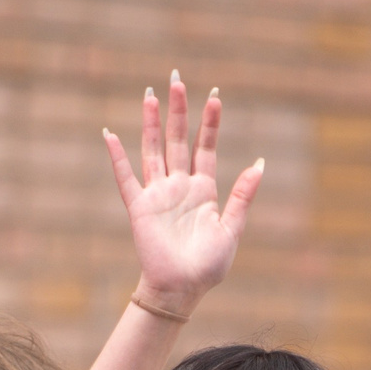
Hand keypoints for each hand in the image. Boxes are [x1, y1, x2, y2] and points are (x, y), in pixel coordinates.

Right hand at [103, 73, 262, 320]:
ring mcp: (158, 194)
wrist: (182, 290)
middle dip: (179, 110)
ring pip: (154, 150)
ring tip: (151, 94)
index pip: (206, 147)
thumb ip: (243, 195)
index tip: (214, 96)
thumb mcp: (232, 228)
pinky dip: (117, 157)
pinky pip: (126, 178)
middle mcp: (179, 186)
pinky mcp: (139, 207)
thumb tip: (260, 161)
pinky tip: (110, 134)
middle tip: (177, 79)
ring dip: (152, 123)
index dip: (210, 122)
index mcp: (204, 190)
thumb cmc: (208, 266)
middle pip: (178, 140)